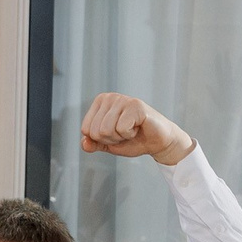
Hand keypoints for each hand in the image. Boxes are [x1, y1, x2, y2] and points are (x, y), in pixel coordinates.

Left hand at [80, 93, 195, 164]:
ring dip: (120, 137)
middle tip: (125, 133)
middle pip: (96, 131)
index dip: (101, 139)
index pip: (86, 130)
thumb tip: (84, 144)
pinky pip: (121, 128)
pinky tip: (138, 127)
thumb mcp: (108, 143)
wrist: (157, 142)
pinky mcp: (135, 105)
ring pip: (106, 130)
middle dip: (111, 139)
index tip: (115, 134)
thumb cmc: (133, 139)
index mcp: (100, 102)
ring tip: (131, 130)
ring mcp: (123, 99)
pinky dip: (130, 134)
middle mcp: (110, 97)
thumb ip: (94, 143)